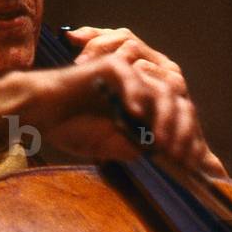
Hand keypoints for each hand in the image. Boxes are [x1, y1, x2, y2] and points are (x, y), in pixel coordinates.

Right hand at [0, 33, 224, 176]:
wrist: (40, 114)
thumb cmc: (73, 128)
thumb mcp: (113, 146)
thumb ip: (140, 148)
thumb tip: (169, 160)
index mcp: (147, 105)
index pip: (179, 117)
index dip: (188, 139)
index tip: (191, 166)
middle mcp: (143, 87)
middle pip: (178, 102)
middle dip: (183, 131)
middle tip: (180, 155)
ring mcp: (129, 74)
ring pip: (160, 90)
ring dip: (165, 118)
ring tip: (161, 141)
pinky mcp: (111, 65)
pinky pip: (131, 75)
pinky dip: (136, 93)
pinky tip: (136, 114)